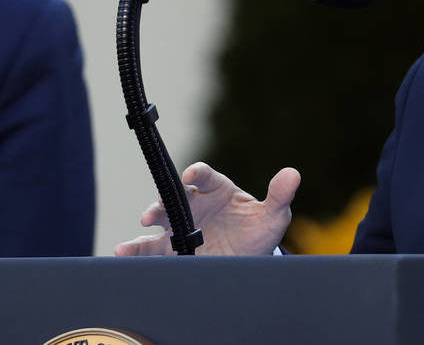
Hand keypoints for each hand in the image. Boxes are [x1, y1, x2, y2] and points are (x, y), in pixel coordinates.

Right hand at [114, 162, 299, 255]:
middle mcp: (194, 205)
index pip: (204, 176)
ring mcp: (181, 227)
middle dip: (163, 204)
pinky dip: (135, 251)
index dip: (196, 174)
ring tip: (130, 242)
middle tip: (154, 213)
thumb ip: (280, 195)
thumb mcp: (273, 215)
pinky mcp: (173, 249)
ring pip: (159, 222)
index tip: (190, 176)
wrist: (250, 259)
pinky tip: (123, 254)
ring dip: (145, 228)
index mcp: (217, 190)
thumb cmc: (259, 229)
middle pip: (174, 198)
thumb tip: (293, 173)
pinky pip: (150, 248)